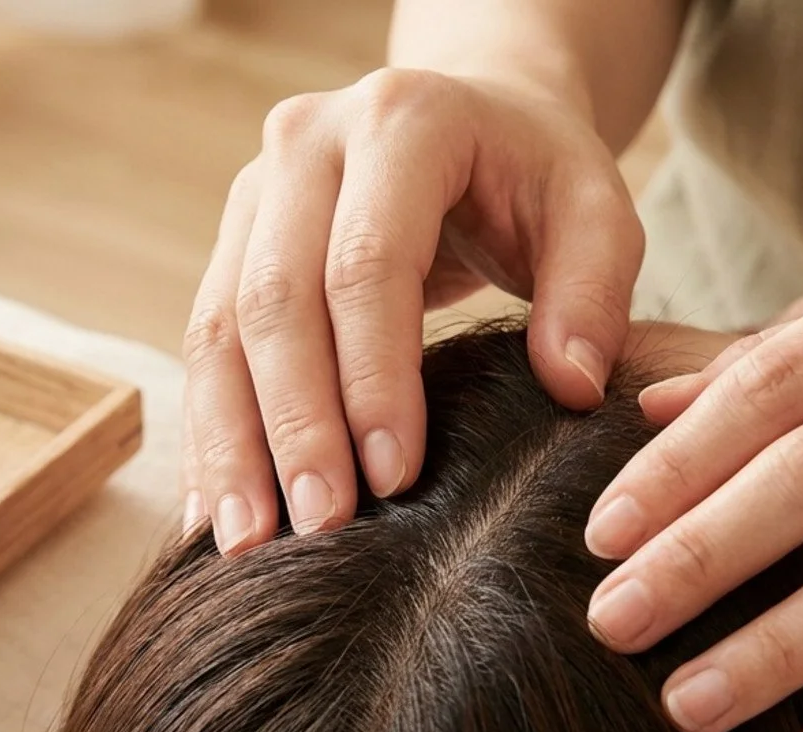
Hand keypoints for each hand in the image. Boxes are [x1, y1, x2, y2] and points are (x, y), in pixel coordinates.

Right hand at [183, 68, 642, 552]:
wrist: (475, 118)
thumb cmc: (539, 178)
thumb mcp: (598, 212)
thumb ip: (594, 292)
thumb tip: (568, 387)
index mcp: (403, 121)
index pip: (369, 263)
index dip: (375, 377)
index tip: (395, 479)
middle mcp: (307, 143)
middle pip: (277, 298)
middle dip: (294, 425)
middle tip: (319, 528)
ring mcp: (256, 191)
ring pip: (219, 327)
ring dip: (228, 443)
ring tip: (245, 544)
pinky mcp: (231, 242)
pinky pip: (204, 345)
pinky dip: (209, 435)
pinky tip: (214, 515)